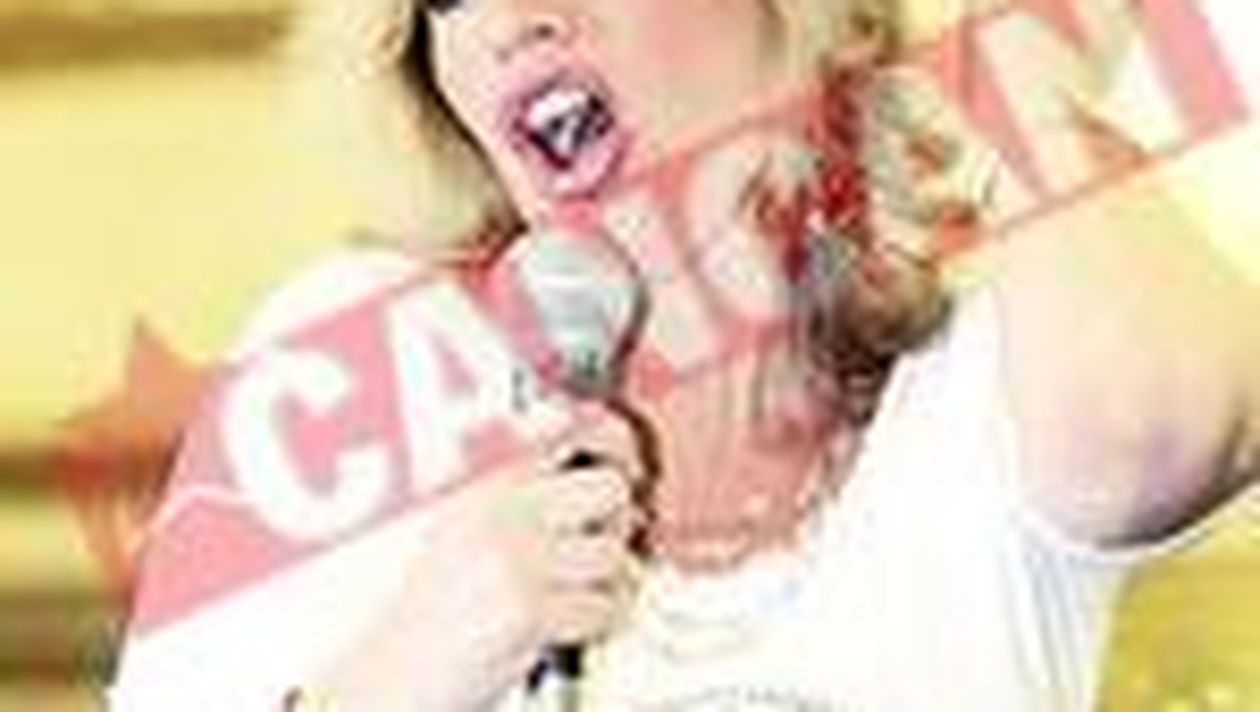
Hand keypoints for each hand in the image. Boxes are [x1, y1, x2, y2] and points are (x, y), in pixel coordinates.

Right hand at [314, 401, 646, 711]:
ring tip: (568, 597)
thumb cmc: (436, 612)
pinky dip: (597, 623)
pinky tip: (564, 626)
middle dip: (615, 522)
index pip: (568, 423)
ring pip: (614, 553)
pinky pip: (605, 606)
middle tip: (594, 547)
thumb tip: (609, 474)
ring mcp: (516, 558)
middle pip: (610, 487)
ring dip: (605, 583)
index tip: (626, 464)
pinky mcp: (531, 609)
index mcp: (485, 480)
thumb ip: (527, 492)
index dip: (614, 439)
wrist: (399, 676)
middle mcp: (501, 510)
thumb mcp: (468, 527)